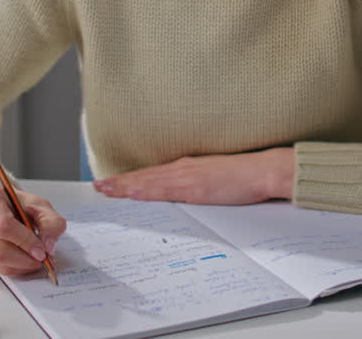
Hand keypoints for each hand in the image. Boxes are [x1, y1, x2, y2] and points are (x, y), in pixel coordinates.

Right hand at [0, 177, 66, 275]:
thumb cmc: (14, 202)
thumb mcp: (38, 204)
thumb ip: (50, 222)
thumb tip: (48, 246)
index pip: (4, 226)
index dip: (26, 242)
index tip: (42, 251)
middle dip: (25, 260)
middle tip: (42, 260)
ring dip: (20, 266)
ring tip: (33, 258)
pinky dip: (12, 267)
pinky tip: (20, 257)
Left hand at [92, 147, 295, 204]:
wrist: (263, 171)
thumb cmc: (245, 175)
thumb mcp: (215, 177)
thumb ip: (198, 183)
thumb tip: (186, 193)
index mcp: (188, 167)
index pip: (153, 174)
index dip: (131, 178)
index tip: (113, 181)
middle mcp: (183, 168)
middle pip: (145, 177)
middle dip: (120, 182)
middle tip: (98, 187)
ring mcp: (187, 176)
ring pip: (149, 182)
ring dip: (125, 186)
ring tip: (105, 190)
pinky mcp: (194, 187)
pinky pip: (164, 190)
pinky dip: (145, 190)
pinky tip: (132, 193)